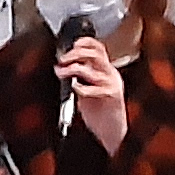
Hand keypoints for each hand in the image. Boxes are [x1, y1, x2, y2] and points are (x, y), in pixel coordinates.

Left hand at [58, 32, 126, 151]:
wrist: (112, 132)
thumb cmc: (100, 113)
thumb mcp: (88, 89)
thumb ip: (81, 77)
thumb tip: (64, 66)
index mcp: (106, 71)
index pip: (98, 48)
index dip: (84, 42)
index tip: (70, 45)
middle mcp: (111, 75)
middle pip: (95, 53)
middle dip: (75, 53)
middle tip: (62, 59)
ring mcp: (112, 85)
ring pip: (93, 69)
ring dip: (73, 68)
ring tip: (62, 72)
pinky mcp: (111, 97)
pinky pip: (94, 88)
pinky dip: (81, 87)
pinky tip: (75, 88)